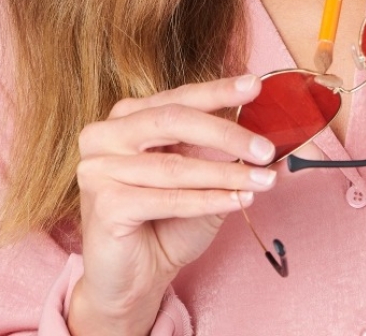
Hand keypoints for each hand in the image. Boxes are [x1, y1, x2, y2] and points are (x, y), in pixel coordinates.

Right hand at [68, 75, 276, 335]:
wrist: (134, 280)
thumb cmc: (166, 222)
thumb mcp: (199, 177)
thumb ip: (219, 150)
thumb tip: (263, 132)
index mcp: (129, 116)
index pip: (179, 97)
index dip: (218, 91)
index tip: (254, 86)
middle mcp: (107, 135)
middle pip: (174, 121)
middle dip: (226, 133)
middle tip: (265, 148)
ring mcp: (99, 168)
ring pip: (175, 166)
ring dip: (226, 174)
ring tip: (264, 180)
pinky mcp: (105, 205)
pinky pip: (167, 199)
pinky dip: (208, 201)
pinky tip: (239, 202)